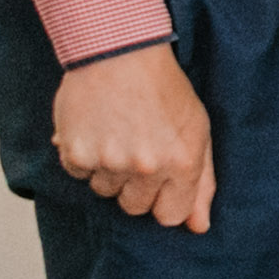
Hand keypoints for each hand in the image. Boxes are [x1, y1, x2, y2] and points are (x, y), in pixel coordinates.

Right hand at [53, 46, 217, 234]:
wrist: (119, 50)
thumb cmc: (164, 89)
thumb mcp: (197, 130)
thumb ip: (202, 183)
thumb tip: (198, 227)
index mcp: (182, 162)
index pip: (169, 216)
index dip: (163, 200)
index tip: (159, 182)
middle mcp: (146, 166)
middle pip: (134, 208)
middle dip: (135, 186)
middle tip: (136, 150)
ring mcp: (109, 161)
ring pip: (104, 191)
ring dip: (108, 171)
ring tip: (116, 134)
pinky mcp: (76, 152)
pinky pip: (78, 173)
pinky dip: (82, 156)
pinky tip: (95, 128)